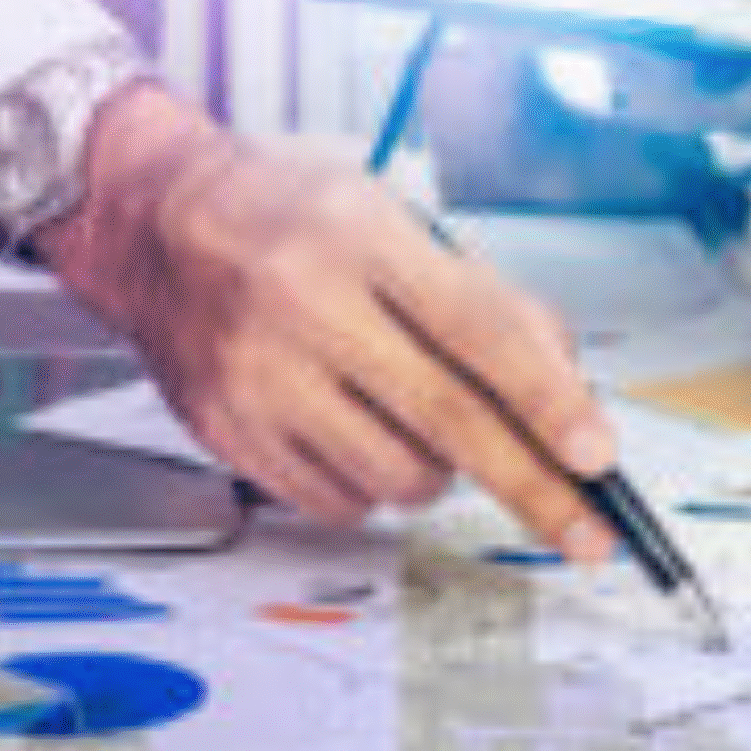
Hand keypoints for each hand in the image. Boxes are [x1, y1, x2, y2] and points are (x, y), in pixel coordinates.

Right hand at [35, 85, 621, 560]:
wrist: (154, 221)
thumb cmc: (292, 215)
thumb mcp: (399, 216)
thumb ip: (488, 299)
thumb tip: (567, 396)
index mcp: (360, 235)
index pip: (477, 330)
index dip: (546, 399)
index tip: (597, 454)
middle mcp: (305, 305)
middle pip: (448, 420)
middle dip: (536, 488)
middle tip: (590, 534)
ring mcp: (259, 376)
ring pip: (401, 475)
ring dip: (443, 468)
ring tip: (420, 416)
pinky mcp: (229, 432)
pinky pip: (342, 502)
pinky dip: (376, 484)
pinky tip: (361, 429)